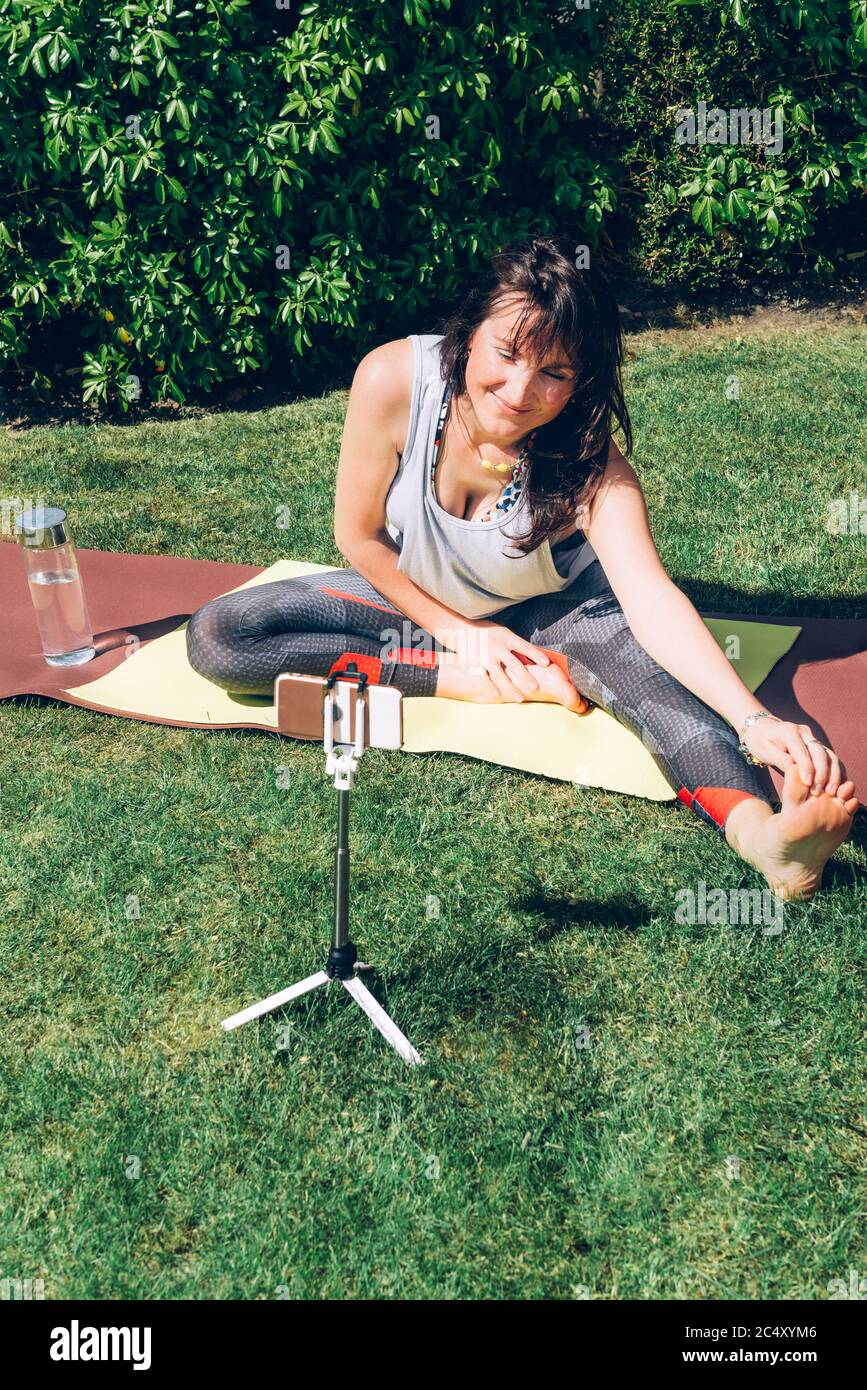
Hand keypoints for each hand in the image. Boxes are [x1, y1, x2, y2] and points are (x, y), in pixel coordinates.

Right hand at [467, 621, 584, 706]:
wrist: (463, 629)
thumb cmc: (489, 633)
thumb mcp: (503, 633)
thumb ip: (515, 646)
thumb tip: (534, 659)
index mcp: (507, 637)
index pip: (525, 647)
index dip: (536, 655)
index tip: (547, 663)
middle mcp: (497, 646)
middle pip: (513, 664)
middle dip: (525, 677)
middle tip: (535, 688)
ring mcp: (486, 656)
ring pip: (500, 675)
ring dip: (510, 688)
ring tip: (520, 698)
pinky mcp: (476, 663)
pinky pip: (485, 677)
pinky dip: (491, 687)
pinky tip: (498, 696)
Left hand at [742, 716, 848, 796]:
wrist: (762, 729)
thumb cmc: (760, 741)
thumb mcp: (763, 750)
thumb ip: (779, 759)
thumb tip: (793, 768)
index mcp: (789, 732)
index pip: (802, 752)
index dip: (807, 768)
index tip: (809, 784)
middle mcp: (804, 732)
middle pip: (820, 752)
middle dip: (822, 773)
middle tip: (819, 792)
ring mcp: (812, 738)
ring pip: (829, 755)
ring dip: (832, 773)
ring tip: (832, 791)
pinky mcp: (817, 745)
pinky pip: (830, 758)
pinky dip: (835, 771)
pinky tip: (838, 785)